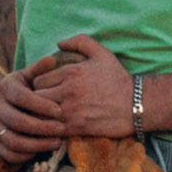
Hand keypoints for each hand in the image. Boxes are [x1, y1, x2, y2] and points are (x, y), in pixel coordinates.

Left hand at [0, 36, 140, 154]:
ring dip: (41, 116)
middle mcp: (68, 90)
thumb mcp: (102, 53)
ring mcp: (71, 110)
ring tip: (45, 116)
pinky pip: (52, 129)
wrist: (136, 104)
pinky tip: (55, 127)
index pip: (37, 80)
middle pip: (35, 97)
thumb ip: (80, 42)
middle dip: (36, 101)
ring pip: (40, 114)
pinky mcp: (76, 127)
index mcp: (70, 72)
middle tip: (41, 104)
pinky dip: (50, 128)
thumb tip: (59, 43)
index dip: (38, 86)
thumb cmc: (118, 79)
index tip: (44, 90)